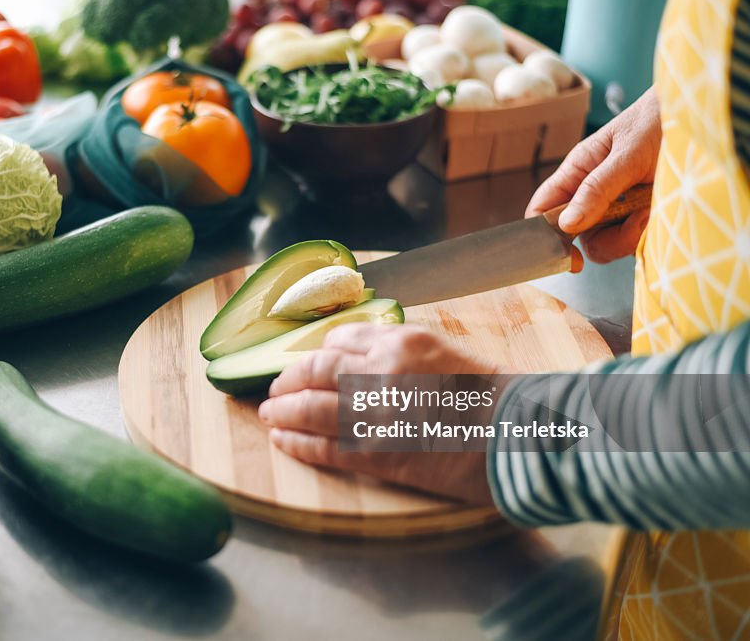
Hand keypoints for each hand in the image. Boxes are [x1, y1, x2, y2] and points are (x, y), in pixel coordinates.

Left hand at [258, 323, 504, 505]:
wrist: (522, 434)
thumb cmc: (496, 397)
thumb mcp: (450, 354)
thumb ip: (407, 355)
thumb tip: (374, 362)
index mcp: (402, 340)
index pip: (343, 338)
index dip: (318, 352)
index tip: (309, 363)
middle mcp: (381, 369)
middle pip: (316, 368)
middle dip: (289, 379)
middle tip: (275, 388)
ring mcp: (375, 412)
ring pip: (310, 406)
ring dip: (283, 410)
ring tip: (269, 414)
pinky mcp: (376, 452)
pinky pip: (323, 445)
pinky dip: (297, 442)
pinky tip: (284, 441)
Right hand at [527, 88, 659, 263]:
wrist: (701, 119)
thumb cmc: (659, 120)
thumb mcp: (627, 153)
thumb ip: (596, 188)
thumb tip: (566, 224)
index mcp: (578, 171)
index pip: (543, 208)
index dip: (544, 234)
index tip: (566, 253)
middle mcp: (592, 193)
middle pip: (576, 235)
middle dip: (602, 240)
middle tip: (631, 225)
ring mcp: (616, 207)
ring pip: (606, 243)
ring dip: (628, 236)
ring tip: (649, 211)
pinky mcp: (641, 216)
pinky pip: (633, 241)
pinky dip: (645, 235)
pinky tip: (656, 212)